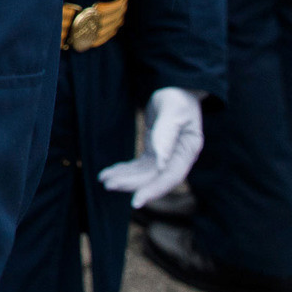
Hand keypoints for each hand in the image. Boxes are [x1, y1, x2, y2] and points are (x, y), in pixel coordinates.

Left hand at [98, 87, 204, 208]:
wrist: (175, 89)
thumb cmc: (177, 97)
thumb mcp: (173, 110)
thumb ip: (167, 134)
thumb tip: (161, 162)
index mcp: (187, 151)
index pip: (170, 177)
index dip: (153, 190)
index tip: (135, 202)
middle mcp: (177, 159)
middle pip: (153, 178)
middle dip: (130, 183)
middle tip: (107, 184)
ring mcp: (164, 157)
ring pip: (143, 174)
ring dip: (124, 178)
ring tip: (104, 180)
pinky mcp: (153, 153)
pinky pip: (138, 167)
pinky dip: (124, 170)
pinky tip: (109, 173)